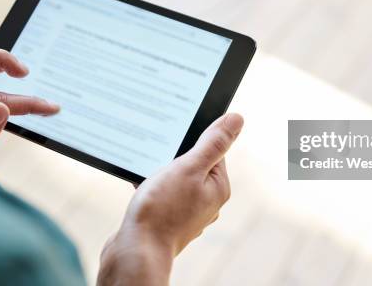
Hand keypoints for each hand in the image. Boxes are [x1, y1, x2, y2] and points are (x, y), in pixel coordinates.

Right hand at [98, 113, 243, 285]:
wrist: (135, 253)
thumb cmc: (162, 211)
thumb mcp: (189, 168)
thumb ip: (212, 143)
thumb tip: (237, 119)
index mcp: (218, 187)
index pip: (213, 150)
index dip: (193, 140)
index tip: (175, 138)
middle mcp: (206, 201)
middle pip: (193, 163)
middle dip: (174, 156)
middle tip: (158, 156)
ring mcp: (186, 212)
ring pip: (174, 178)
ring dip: (160, 171)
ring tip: (147, 175)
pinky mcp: (167, 219)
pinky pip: (161, 194)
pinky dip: (150, 186)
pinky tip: (140, 187)